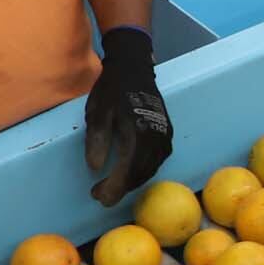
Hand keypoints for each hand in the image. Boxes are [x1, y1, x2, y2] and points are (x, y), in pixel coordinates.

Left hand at [84, 25, 174, 202]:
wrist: (135, 67)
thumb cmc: (112, 89)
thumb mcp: (97, 112)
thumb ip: (97, 140)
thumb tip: (95, 168)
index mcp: (139, 132)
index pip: (128, 170)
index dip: (114, 188)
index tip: (98, 197)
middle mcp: (157, 137)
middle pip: (140, 173)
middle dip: (120, 188)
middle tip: (100, 195)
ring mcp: (165, 136)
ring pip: (150, 169)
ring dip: (131, 181)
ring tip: (112, 186)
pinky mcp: (168, 133)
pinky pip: (157, 160)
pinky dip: (142, 170)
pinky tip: (129, 171)